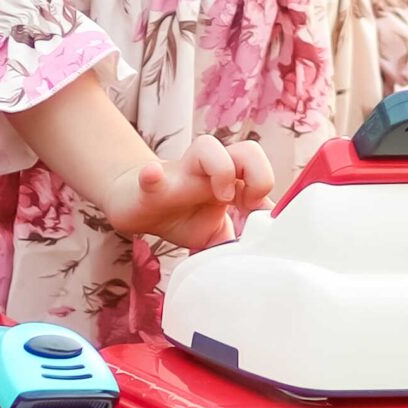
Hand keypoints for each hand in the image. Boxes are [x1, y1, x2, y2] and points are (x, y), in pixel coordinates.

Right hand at [100, 134, 275, 250]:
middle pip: (248, 149)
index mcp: (230, 183)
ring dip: (221, 170)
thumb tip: (258, 260)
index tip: (266, 221)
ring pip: (207, 147)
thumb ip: (237, 244)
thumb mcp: (215, 235)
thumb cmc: (179, 216)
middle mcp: (210, 172)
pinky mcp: (150, 184)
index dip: (271, 197)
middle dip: (258, 174)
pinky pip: (151, 174)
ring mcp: (182, 173)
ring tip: (218, 196)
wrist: (137, 207)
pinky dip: (152, 176)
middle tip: (246, 204)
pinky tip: (153, 177)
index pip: (263, 173)